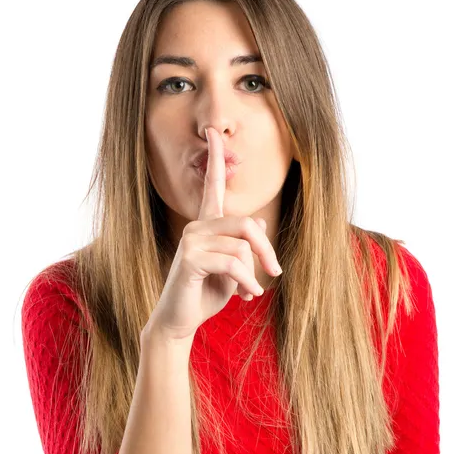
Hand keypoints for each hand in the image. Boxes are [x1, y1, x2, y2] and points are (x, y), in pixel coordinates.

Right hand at [145, 127, 281, 340]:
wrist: (179, 321)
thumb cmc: (206, 293)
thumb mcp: (233, 269)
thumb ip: (244, 245)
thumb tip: (258, 224)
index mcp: (206, 225)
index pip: (211, 185)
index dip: (215, 157)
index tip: (212, 131)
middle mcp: (197, 227)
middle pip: (247, 224)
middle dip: (266, 252)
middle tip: (274, 273)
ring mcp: (191, 240)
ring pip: (242, 247)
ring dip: (253, 274)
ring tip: (250, 291)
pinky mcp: (190, 258)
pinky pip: (233, 263)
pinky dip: (246, 282)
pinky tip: (246, 296)